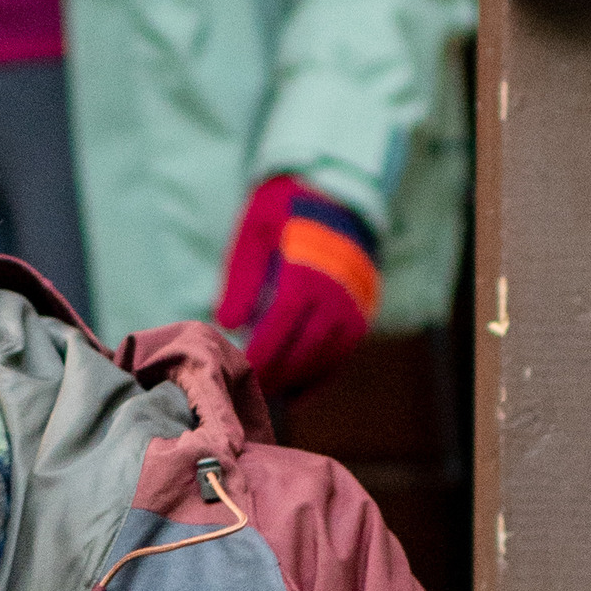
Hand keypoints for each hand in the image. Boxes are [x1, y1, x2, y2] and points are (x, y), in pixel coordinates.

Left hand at [214, 171, 381, 392]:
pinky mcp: (362, 315)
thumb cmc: (287, 210)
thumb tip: (227, 323)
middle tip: (248, 389)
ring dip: (296, 379)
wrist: (338, 195)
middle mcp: (338, 292)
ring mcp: (355, 306)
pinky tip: (295, 394)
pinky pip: (341, 356)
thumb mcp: (255, 230)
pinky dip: (319, 379)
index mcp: (309, 269)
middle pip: (306, 345)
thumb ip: (242, 277)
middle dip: (277, 372)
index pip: (284, 320)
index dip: (263, 349)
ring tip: (266, 392)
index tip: (242, 370)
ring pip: (326, 356)